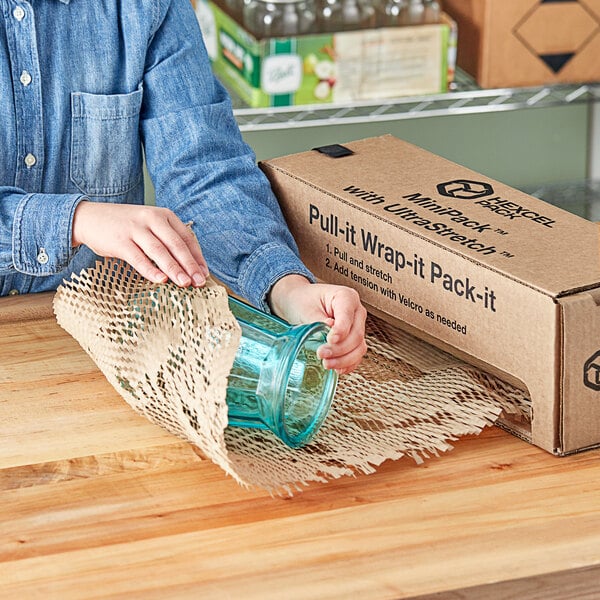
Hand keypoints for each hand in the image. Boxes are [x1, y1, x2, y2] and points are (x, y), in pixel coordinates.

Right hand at [72, 201, 207, 286]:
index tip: (204, 273)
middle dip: (190, 265)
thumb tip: (189, 266)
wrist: (89, 217)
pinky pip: (138, 258)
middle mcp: (151, 219)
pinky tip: (161, 280)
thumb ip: (168, 240)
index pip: (186, 238)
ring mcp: (135, 229)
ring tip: (185, 284)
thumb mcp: (150, 225)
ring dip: (174, 269)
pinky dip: (151, 270)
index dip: (197, 257)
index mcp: (164, 215)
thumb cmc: (126, 226)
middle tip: (199, 282)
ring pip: (160, 251)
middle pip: (176, 245)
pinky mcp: (120, 241)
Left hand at [268, 275, 367, 373]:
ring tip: (327, 364)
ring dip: (344, 359)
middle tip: (322, 354)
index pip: (348, 317)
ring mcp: (357, 326)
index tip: (329, 340)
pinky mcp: (353, 339)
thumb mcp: (307, 309)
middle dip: (340, 349)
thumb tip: (329, 331)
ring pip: (359, 347)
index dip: (341, 331)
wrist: (298, 302)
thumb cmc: (303, 300)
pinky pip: (357, 354)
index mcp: (346, 297)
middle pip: (357, 334)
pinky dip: (348, 364)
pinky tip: (337, 368)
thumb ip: (319, 320)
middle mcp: (356, 311)